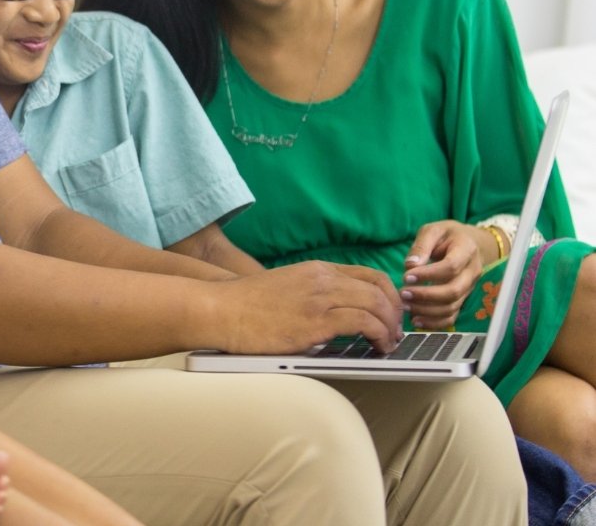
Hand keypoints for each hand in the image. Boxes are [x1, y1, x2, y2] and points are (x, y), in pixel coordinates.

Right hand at [216, 261, 403, 354]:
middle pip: (380, 288)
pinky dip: (379, 334)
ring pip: (377, 303)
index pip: (370, 275)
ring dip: (390, 327)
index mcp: (317, 270)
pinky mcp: (316, 320)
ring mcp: (320, 297)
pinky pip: (364, 322)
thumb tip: (334, 314)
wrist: (221, 309)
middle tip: (396, 334)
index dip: (390, 296)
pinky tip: (377, 348)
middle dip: (396, 312)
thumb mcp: (286, 289)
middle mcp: (323, 278)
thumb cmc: (246, 306)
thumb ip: (312, 294)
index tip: (392, 316)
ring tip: (389, 344)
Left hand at [401, 220, 485, 327]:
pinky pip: (453, 316)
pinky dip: (435, 322)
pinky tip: (416, 320)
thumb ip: (421, 245)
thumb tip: (410, 265)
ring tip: (405, 306)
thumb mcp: (433, 230)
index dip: (428, 275)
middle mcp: (472, 272)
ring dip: (427, 310)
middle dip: (426, 295)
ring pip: (452, 306)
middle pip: (453, 291)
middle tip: (403, 293)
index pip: (450, 267)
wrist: (470, 243)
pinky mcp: (463, 299)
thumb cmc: (448, 235)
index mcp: (466, 250)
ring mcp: (469, 288)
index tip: (406, 276)